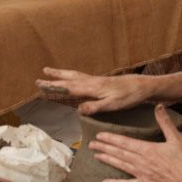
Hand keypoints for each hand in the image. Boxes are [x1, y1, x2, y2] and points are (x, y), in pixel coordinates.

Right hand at [36, 67, 151, 113]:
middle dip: (54, 79)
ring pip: (74, 76)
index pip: (69, 88)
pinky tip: (71, 78)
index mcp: (93, 88)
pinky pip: (81, 78)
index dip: (54, 87)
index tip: (41, 85)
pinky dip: (71, 77)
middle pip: (69, 79)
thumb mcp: (113, 105)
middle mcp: (92, 82)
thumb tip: (78, 109)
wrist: (142, 86)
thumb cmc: (129, 96)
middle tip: (39, 77)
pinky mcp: (101, 82)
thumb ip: (95, 107)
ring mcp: (96, 81)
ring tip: (50, 71)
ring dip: (61, 74)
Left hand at [91, 105, 181, 181]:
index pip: (123, 142)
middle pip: (118, 153)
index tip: (98, 135)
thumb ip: (165, 122)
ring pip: (120, 166)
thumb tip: (159, 106)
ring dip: (107, 160)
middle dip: (103, 148)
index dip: (110, 138)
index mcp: (147, 149)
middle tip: (90, 145)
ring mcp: (142, 175)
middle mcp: (141, 162)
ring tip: (95, 156)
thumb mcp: (177, 139)